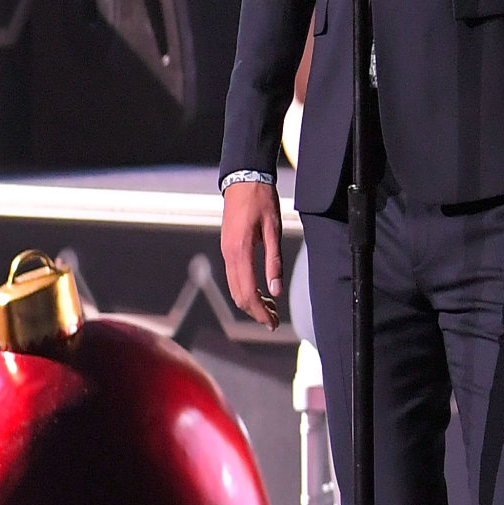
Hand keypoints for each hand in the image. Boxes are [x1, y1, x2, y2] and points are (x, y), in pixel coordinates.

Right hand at [222, 179, 283, 329]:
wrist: (243, 180)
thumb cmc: (261, 201)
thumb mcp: (274, 229)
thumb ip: (274, 261)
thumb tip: (276, 291)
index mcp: (240, 252)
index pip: (248, 293)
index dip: (260, 312)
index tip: (272, 324)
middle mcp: (229, 255)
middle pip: (238, 295)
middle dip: (256, 312)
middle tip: (273, 322)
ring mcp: (226, 252)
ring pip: (234, 288)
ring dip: (251, 302)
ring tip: (271, 308)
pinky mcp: (228, 249)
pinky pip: (234, 277)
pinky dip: (247, 289)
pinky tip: (262, 290)